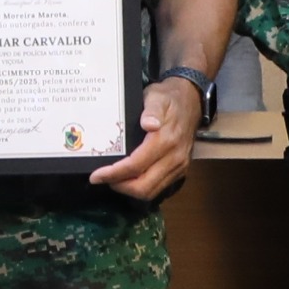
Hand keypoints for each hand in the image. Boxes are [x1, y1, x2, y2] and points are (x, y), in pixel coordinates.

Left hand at [91, 73, 206, 202]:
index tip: (96, 176)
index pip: (136, 166)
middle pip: (143, 186)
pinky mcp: (180, 170)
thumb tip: (149, 124)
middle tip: (102, 179)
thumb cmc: (169, 98)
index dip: (114, 174)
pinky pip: (159, 187)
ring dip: (129, 189)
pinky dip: (141, 187)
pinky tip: (128, 178)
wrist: (192, 100)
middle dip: (120, 186)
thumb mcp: (157, 96)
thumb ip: (152, 110)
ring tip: (113, 180)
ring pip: (151, 191)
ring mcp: (179, 166)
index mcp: (166, 140)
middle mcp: (175, 158)